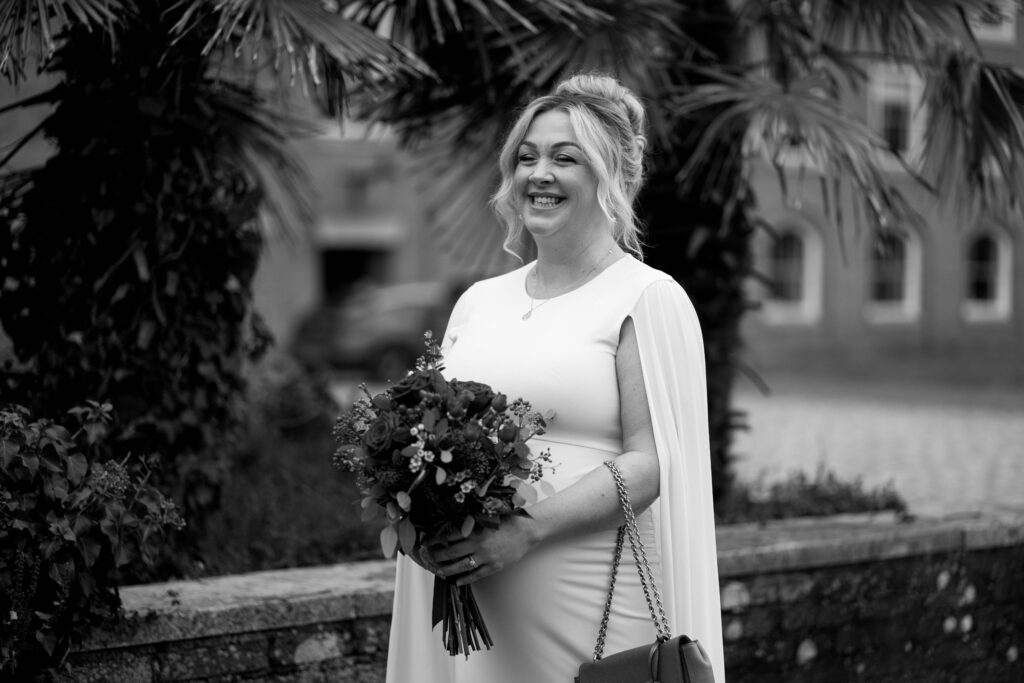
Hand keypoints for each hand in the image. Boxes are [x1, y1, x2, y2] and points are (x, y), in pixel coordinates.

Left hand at [423, 514, 538, 585]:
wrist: (527, 530)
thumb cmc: (508, 520)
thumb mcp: (487, 516)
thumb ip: (471, 521)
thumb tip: (454, 523)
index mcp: (476, 530)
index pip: (450, 536)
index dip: (437, 540)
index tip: (428, 541)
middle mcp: (479, 545)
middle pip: (452, 553)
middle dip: (438, 556)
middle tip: (429, 557)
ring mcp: (487, 557)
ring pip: (462, 566)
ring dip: (448, 569)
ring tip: (439, 570)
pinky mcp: (494, 566)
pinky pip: (477, 575)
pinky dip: (466, 579)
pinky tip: (457, 581)